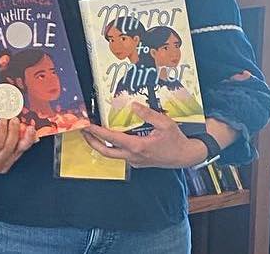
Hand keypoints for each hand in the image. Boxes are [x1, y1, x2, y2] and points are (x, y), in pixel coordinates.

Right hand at [0, 119, 36, 173]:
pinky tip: (32, 134)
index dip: (1, 131)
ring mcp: (4, 167)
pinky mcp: (11, 164)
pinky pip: (21, 152)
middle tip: (16, 120)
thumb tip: (3, 120)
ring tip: (29, 127)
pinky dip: (27, 142)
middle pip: (8, 148)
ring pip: (18, 151)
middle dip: (14, 132)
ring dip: (26, 138)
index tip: (4, 119)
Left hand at [78, 103, 209, 168]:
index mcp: (138, 146)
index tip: (87, 125)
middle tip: (83, 131)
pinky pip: (121, 155)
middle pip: (105, 152)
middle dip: (92, 142)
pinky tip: (111, 138)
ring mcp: (135, 161)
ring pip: (112, 155)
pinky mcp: (138, 162)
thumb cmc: (176, 140)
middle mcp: (134, 156)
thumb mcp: (165, 123)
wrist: (186, 156)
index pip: (112, 139)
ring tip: (93, 134)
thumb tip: (133, 105)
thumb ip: (148, 114)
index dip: (97, 132)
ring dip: (101, 145)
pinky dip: (113, 147)